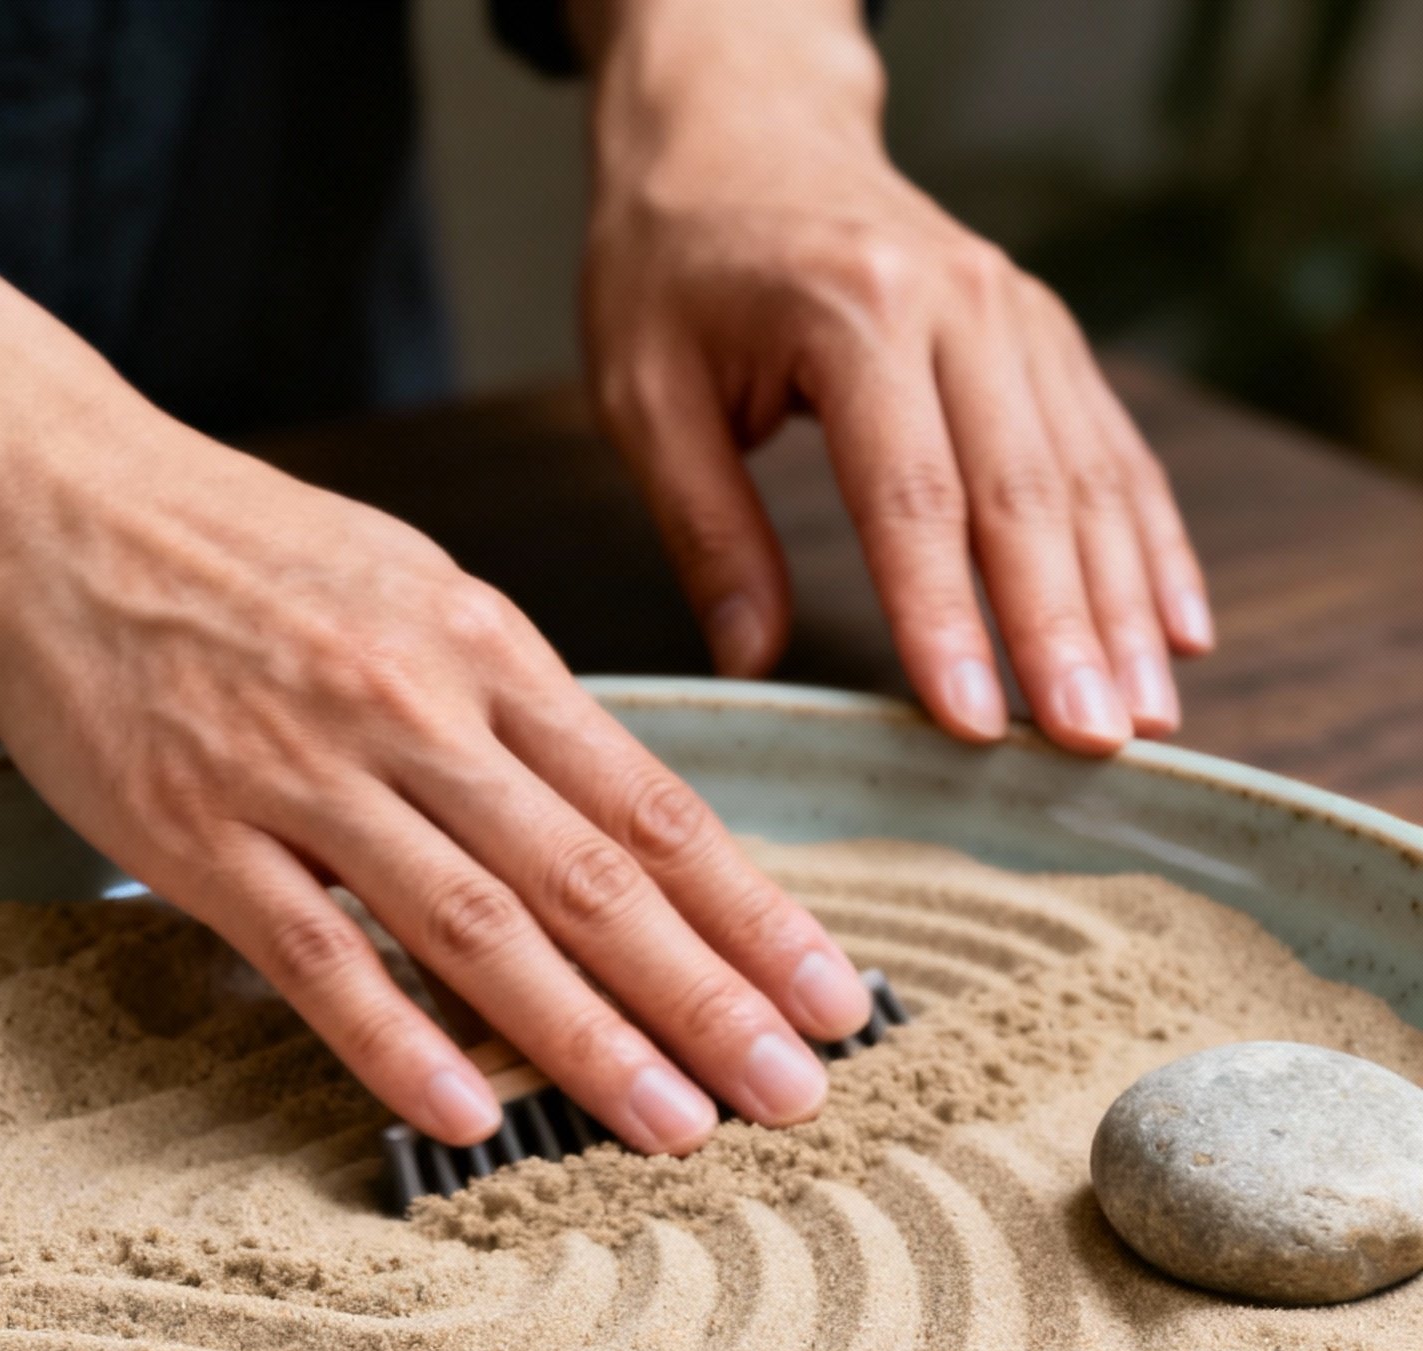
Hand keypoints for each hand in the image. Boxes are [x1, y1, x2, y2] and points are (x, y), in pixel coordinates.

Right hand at [0, 269, 870, 1151]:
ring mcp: (308, 775)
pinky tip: (471, 1119)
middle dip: (709, 995)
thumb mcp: (414, 593)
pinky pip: (318, 958)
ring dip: (589, 1040)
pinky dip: (398, 1043)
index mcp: (486, 651)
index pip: (651, 804)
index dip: (752, 910)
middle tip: (798, 1090)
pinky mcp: (203, 836)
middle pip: (593, 876)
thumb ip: (516, 713)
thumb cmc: (243, 555)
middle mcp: (416, 710)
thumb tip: (624, 824)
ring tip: (678, 1125)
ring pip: (476, 926)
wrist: (48, 497)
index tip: (832, 992)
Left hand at [580, 0, 1214, 754]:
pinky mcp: (1046, 334)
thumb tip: (751, 660)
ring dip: (1125, 608)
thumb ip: (704, 528)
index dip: (945, 620)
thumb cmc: (679, 262)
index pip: (911, 496)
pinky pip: (1114, 450)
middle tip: (1091, 745)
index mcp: (854, 311)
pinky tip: (1180, 632)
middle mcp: (959, 302)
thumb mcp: (645, 391)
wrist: (742, 128)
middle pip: (1023, 494)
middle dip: (1064, 632)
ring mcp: (1018, 313)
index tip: (972, 725)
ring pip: (1087, 479)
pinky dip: (1152, 545)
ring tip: (1145, 720)